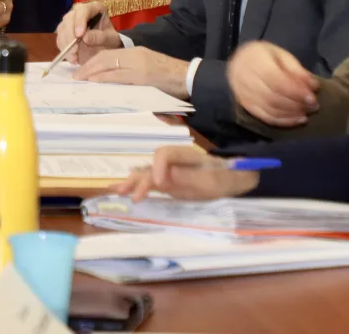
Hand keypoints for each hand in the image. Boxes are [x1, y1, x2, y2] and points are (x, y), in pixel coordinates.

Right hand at [54, 1, 120, 62]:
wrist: (107, 48)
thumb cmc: (111, 40)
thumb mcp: (111, 39)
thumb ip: (101, 37)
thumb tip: (85, 37)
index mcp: (94, 8)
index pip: (83, 10)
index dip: (79, 21)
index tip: (79, 35)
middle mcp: (79, 12)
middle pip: (69, 19)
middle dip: (70, 35)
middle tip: (75, 50)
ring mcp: (70, 21)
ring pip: (62, 29)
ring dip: (66, 44)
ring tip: (74, 57)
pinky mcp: (64, 32)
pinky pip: (60, 39)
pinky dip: (63, 49)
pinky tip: (72, 58)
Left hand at [72, 47, 190, 99]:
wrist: (189, 78)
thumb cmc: (168, 76)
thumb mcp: (147, 67)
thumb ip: (129, 70)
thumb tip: (108, 79)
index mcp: (135, 52)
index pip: (109, 54)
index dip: (92, 62)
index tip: (81, 70)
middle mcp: (135, 56)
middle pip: (105, 58)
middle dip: (88, 67)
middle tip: (75, 76)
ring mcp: (139, 66)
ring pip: (109, 66)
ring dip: (92, 73)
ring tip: (80, 80)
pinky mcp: (143, 77)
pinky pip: (119, 77)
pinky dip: (104, 79)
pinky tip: (95, 82)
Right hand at [112, 146, 259, 201]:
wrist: (232, 179)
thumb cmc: (222, 178)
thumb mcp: (210, 181)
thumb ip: (185, 179)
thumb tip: (160, 180)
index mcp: (184, 155)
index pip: (164, 154)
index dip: (158, 167)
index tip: (159, 184)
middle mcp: (172, 160)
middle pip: (151, 165)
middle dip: (139, 179)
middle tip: (130, 193)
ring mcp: (167, 171)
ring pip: (146, 173)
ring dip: (132, 182)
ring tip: (117, 191)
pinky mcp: (166, 181)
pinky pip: (148, 182)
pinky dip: (134, 186)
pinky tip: (119, 190)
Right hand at [227, 41, 318, 126]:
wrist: (238, 61)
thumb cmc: (263, 56)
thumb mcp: (281, 55)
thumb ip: (297, 70)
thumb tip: (314, 86)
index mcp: (256, 62)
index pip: (277, 81)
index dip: (296, 92)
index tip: (313, 98)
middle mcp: (246, 80)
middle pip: (273, 98)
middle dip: (296, 104)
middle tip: (314, 106)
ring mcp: (245, 95)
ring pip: (270, 110)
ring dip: (291, 115)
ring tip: (307, 113)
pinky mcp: (246, 106)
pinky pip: (265, 117)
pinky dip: (283, 121)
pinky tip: (297, 120)